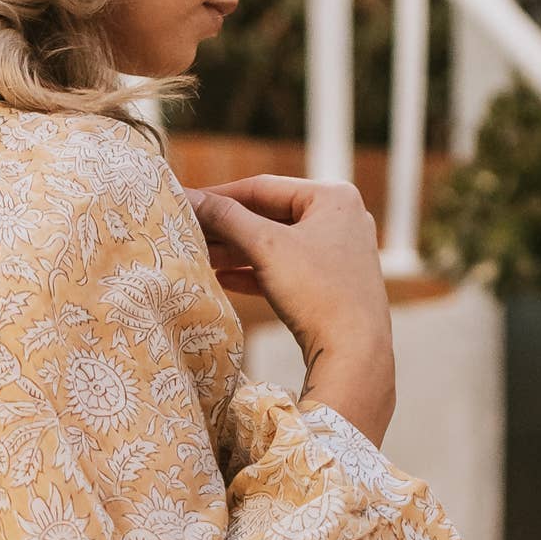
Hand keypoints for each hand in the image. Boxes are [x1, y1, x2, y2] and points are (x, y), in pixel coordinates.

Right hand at [189, 170, 394, 443]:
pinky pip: (286, 269)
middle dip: (226, 227)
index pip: (263, 186)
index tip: (185, 202)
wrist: (355, 353)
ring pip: (276, 245)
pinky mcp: (334, 285)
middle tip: (187, 231)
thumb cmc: (317, 291)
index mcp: (333, 196)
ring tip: (199, 256)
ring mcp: (340, 253)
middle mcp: (341, 218)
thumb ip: (225, 217)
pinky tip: (224, 279)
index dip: (219, 195)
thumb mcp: (266, 247)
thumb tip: (188, 196)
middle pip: (269, 215)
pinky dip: (256, 272)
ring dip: (236, 251)